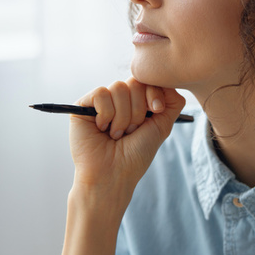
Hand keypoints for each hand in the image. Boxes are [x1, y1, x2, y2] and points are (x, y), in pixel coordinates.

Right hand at [68, 77, 184, 198]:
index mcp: (136, 102)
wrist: (113, 175)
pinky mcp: (83, 105)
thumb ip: (172, 104)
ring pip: (118, 88)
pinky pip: (101, 93)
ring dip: (122, 117)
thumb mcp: (161, 127)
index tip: (157, 110)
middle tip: (130, 132)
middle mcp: (118, 100)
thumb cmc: (135, 155)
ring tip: (116, 134)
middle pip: (134, 82)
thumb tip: (171, 83)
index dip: (154, 93)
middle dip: (138, 111)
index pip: (148, 80)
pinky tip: (102, 129)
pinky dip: (106, 115)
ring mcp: (100, 102)